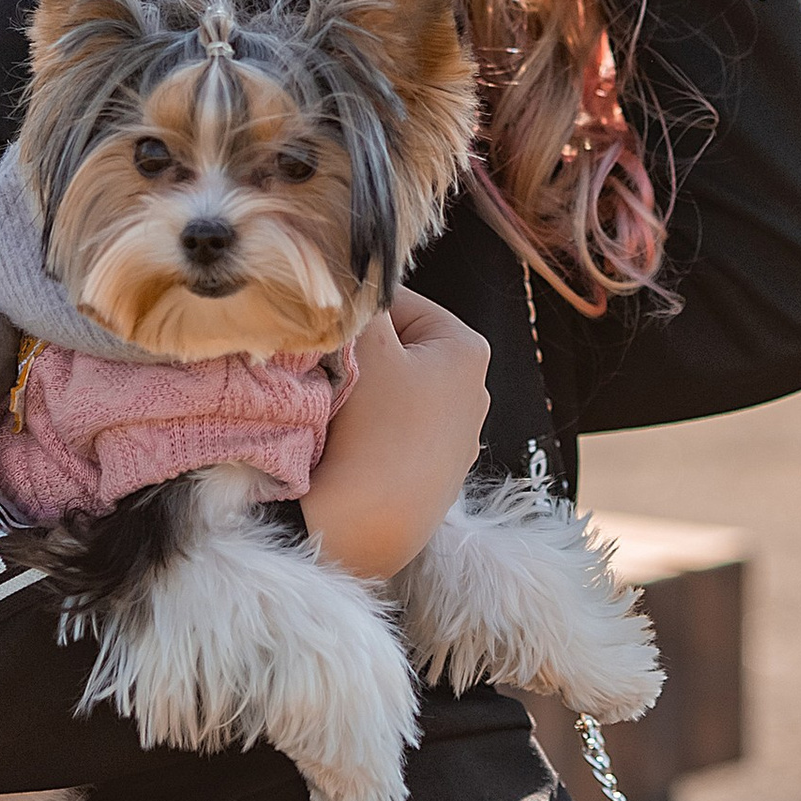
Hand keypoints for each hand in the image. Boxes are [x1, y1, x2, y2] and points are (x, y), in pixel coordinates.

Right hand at [302, 287, 490, 582]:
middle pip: (399, 347)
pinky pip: (396, 431)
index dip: (354, 313)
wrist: (368, 531)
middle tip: (326, 374)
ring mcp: (458, 438)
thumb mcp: (365, 346)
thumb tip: (355, 269)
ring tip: (335, 413)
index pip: (398, 301)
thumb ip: (361, 299)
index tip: (324, 335)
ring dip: (363, 393)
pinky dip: (372, 431)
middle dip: (362, 354)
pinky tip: (350, 447)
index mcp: (468, 349)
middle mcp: (476, 391)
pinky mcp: (436, 476)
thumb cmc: (374, 430)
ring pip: (396, 390)